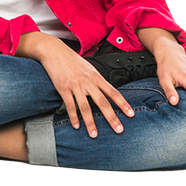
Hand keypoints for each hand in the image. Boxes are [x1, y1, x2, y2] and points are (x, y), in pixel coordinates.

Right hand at [19, 32, 134, 137]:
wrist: (54, 51)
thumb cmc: (71, 59)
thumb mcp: (89, 67)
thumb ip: (97, 80)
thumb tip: (106, 92)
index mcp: (96, 77)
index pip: (113, 92)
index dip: (123, 104)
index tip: (131, 114)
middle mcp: (88, 82)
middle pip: (102, 102)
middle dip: (111, 118)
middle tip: (119, 130)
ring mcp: (75, 85)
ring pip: (85, 107)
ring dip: (90, 122)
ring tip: (94, 134)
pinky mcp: (63, 88)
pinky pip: (70, 105)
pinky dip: (73, 117)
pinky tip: (76, 125)